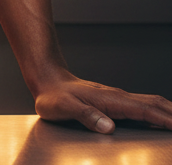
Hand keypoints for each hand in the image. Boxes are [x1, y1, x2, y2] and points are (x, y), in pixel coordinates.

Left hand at [35, 71, 171, 132]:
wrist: (47, 80)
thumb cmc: (54, 96)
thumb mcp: (64, 107)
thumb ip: (86, 116)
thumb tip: (108, 127)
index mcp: (111, 100)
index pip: (147, 110)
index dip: (168, 120)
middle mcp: (119, 97)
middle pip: (156, 104)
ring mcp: (118, 99)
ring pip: (152, 103)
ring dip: (170, 113)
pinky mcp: (115, 102)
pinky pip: (143, 107)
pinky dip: (159, 113)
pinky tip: (163, 120)